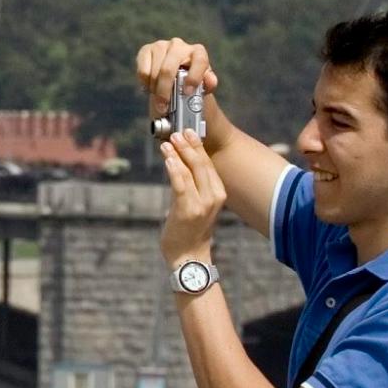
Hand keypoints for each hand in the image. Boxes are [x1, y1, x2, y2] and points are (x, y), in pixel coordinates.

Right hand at [136, 36, 219, 123]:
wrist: (174, 75)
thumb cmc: (190, 80)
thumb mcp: (202, 84)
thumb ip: (209, 83)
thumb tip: (210, 82)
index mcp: (198, 52)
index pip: (199, 61)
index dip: (193, 77)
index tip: (187, 92)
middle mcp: (179, 45)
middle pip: (168, 69)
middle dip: (164, 91)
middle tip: (163, 107)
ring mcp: (161, 46)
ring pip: (154, 72)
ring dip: (155, 90)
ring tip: (158, 100)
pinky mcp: (146, 50)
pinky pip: (143, 70)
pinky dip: (145, 83)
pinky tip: (151, 88)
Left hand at [160, 129, 224, 266]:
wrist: (189, 255)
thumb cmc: (190, 228)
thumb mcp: (197, 203)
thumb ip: (193, 184)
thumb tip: (180, 161)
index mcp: (218, 193)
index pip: (208, 164)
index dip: (198, 147)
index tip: (188, 132)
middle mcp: (214, 197)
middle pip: (202, 164)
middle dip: (189, 146)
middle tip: (178, 133)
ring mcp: (202, 204)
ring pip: (191, 171)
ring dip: (178, 154)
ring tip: (168, 142)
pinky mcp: (188, 209)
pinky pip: (181, 184)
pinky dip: (174, 169)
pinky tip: (168, 158)